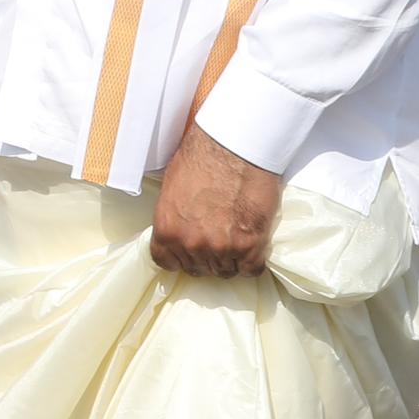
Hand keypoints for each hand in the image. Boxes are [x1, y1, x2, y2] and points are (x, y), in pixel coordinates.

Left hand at [146, 124, 282, 277]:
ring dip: (230, 259)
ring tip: (235, 238)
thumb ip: (174, 217)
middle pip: (198, 268)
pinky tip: (252, 247)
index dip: (179, 257)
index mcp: (167, 229)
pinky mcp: (250, 245)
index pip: (166, 262)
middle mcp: (191, 244)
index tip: (189, 251)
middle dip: (206, 257)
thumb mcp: (172, 188)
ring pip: (226, 271)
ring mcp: (221, 248)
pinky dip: (252, 261)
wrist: (235, 146)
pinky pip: (251, 269)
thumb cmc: (202, 157)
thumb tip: (180, 229)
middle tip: (217, 240)